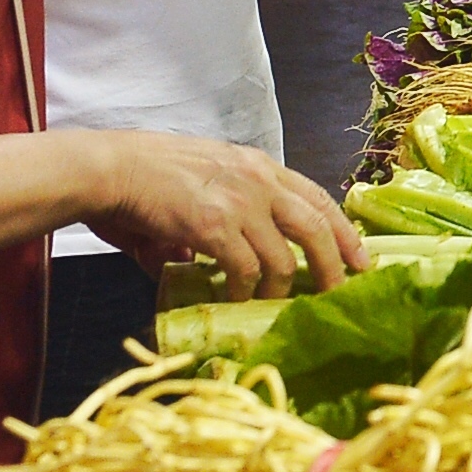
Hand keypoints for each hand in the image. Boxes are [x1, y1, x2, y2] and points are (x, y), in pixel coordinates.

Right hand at [80, 133, 364, 298]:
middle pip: (317, 227)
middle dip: (335, 265)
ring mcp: (239, 203)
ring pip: (285, 258)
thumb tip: (196, 260)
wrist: (110, 167)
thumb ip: (215, 218)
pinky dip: (246, 292)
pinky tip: (236, 301)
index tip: (360, 259)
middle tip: (340, 292)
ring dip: (282, 289)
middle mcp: (258, 181)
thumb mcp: (201, 181)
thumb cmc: (146, 174)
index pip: (318, 196)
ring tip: (273, 306)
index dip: (344, 230)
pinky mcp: (214, 226)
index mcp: (260, 166)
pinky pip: (246, 271)